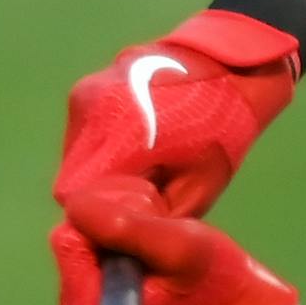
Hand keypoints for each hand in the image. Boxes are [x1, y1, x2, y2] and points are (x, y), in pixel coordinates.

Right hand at [51, 41, 295, 304]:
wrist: (232, 64)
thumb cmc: (224, 129)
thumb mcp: (199, 186)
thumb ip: (155, 216)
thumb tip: (126, 240)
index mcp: (117, 133)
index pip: (75, 196)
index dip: (96, 216)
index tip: (122, 222)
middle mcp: (90, 108)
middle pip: (73, 176)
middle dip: (99, 196)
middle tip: (137, 201)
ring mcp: (85, 92)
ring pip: (77, 154)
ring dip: (101, 171)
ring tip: (143, 169)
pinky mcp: (88, 86)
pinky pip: (84, 133)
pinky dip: (104, 148)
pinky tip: (139, 146)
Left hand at [53, 181, 297, 304]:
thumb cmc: (217, 283)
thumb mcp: (178, 246)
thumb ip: (125, 227)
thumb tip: (75, 205)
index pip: (69, 237)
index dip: (110, 218)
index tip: (151, 225)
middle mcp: (80, 303)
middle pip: (75, 229)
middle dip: (118, 214)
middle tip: (161, 226)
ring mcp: (90, 290)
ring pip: (87, 225)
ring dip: (127, 214)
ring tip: (163, 231)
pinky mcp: (102, 278)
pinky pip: (97, 231)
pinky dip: (127, 220)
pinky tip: (156, 232)